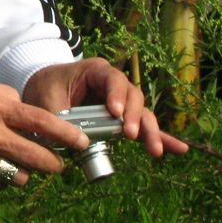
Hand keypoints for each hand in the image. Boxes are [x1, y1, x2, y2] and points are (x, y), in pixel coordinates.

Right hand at [0, 75, 88, 188]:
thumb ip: (6, 98)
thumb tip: (29, 115)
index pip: (43, 123)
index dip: (68, 135)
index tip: (81, 141)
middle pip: (39, 158)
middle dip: (55, 163)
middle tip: (57, 162)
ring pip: (21, 177)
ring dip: (26, 172)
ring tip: (22, 164)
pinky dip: (3, 178)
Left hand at [23, 58, 188, 156]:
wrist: (43, 88)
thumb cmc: (45, 88)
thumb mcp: (47, 99)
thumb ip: (59, 117)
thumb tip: (71, 140)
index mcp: (96, 71)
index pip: (113, 79)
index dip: (117, 95)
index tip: (115, 113)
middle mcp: (113, 84)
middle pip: (134, 97)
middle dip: (135, 117)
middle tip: (130, 135)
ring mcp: (121, 101)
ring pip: (142, 114)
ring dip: (150, 132)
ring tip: (155, 151)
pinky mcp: (123, 118)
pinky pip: (143, 127)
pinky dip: (159, 137)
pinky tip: (178, 148)